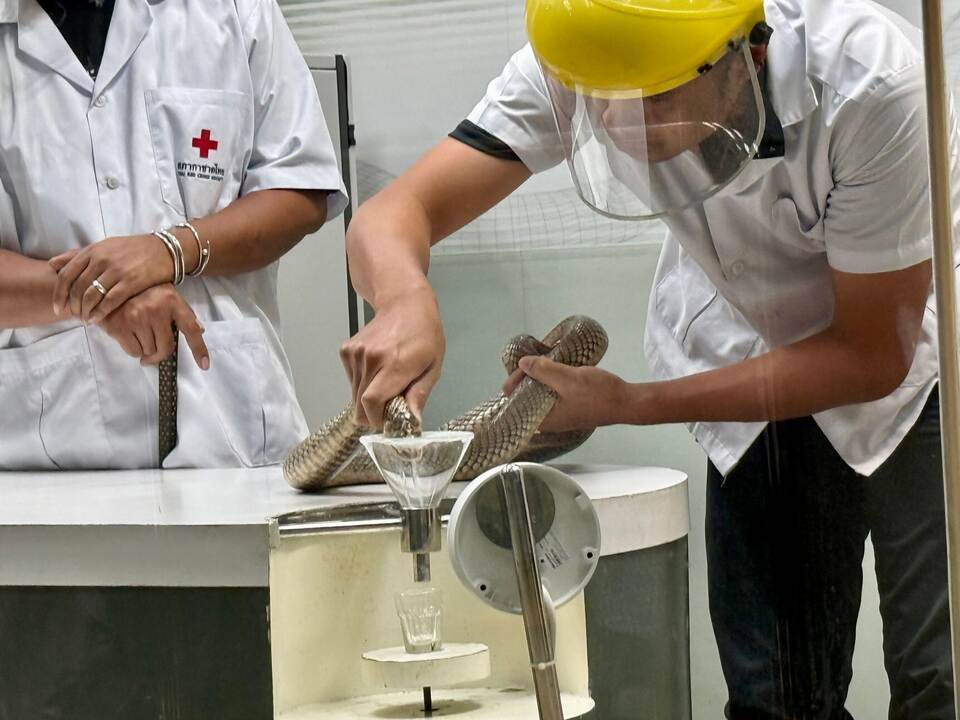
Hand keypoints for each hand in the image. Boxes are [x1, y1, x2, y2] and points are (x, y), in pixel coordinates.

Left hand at [49, 233, 179, 321]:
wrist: (164, 250)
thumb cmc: (133, 249)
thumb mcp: (104, 246)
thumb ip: (78, 255)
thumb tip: (53, 264)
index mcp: (93, 251)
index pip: (66, 274)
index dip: (59, 294)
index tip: (58, 307)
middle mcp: (102, 260)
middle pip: (77, 287)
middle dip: (73, 306)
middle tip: (74, 316)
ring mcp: (116, 271)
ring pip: (91, 295)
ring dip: (85, 311)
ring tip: (85, 319)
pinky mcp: (131, 282)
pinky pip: (110, 300)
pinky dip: (100, 312)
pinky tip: (97, 319)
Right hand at [97, 284, 208, 368]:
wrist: (108, 284)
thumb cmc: (142, 291)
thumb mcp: (166, 295)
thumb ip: (182, 312)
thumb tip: (200, 330)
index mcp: (172, 301)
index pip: (191, 329)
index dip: (199, 349)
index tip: (204, 365)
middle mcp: (157, 309)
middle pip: (166, 347)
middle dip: (160, 353)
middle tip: (154, 351)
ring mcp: (137, 318)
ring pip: (149, 351)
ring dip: (145, 350)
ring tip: (139, 335)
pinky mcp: (120, 326)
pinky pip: (134, 352)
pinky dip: (134, 350)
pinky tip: (129, 337)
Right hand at [339, 286, 443, 427]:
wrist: (404, 303)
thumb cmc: (424, 335)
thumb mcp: (433, 366)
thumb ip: (419, 394)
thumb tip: (411, 421)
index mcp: (395, 364)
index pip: (372, 402)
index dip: (376, 419)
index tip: (388, 422)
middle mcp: (370, 359)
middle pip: (359, 404)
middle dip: (373, 414)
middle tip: (389, 410)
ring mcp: (355, 353)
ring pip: (354, 394)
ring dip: (367, 399)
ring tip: (386, 385)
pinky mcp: (346, 351)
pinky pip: (351, 380)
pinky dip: (361, 384)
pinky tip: (377, 372)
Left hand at [514, 356, 627, 431]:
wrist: (627, 402)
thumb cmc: (598, 394)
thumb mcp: (567, 378)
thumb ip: (543, 371)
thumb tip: (523, 363)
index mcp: (546, 419)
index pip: (518, 403)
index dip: (516, 383)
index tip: (522, 366)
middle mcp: (552, 423)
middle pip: (528, 401)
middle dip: (526, 382)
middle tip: (530, 363)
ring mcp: (563, 417)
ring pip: (542, 398)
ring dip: (540, 382)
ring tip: (540, 364)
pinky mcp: (573, 410)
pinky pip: (554, 398)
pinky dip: (552, 385)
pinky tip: (556, 373)